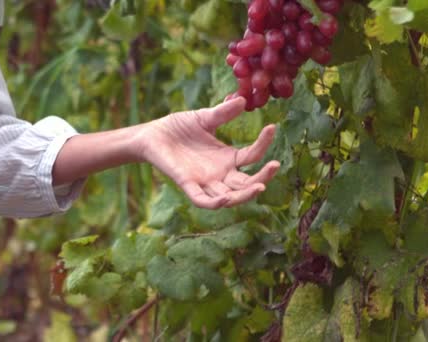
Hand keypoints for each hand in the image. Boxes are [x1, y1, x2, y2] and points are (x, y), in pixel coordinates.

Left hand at [140, 97, 279, 208]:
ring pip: (230, 197)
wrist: (152, 135)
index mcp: (227, 158)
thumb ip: (223, 113)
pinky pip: (202, 200)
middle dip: (262, 178)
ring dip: (245, 195)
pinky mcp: (187, 184)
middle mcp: (219, 174)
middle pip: (246, 183)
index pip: (252, 157)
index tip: (272, 127)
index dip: (264, 144)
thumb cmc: (178, 127)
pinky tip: (225, 199)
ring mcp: (204, 181)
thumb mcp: (204, 118)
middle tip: (275, 165)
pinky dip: (214, 204)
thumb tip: (243, 100)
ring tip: (259, 186)